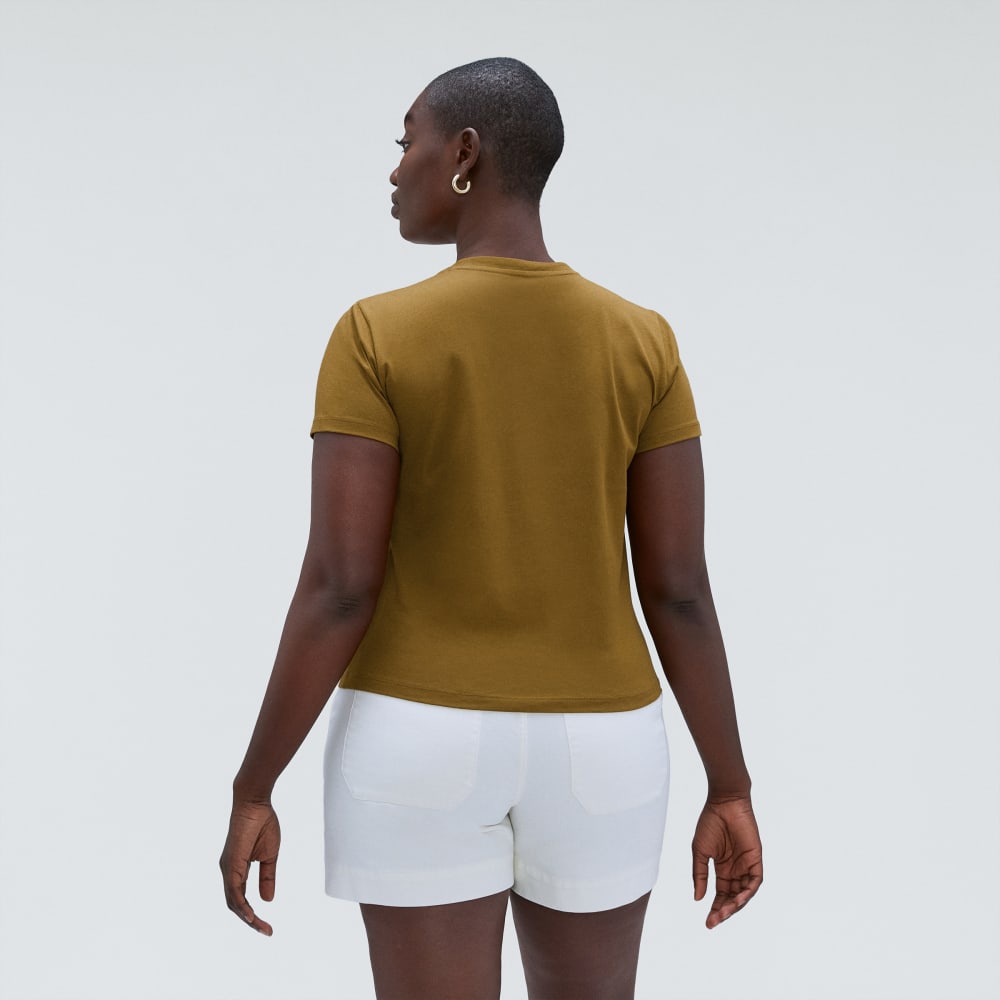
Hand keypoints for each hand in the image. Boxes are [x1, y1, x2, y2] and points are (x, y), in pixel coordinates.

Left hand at [220, 799, 280, 935]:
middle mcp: (228, 871)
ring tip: (262, 928)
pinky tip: (251, 915)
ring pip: (233, 901)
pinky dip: (241, 905)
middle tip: (267, 931)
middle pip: (235, 904)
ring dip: (247, 917)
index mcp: (236, 869)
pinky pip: (233, 891)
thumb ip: (267, 877)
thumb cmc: (262, 824)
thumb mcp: (269, 855)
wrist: (255, 803)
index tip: (268, 926)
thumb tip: (267, 900)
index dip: (252, 913)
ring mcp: (227, 868)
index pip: (241, 898)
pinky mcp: (230, 864)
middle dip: (250, 921)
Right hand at [692, 795, 762, 928]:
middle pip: (733, 897)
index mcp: (723, 868)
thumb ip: (699, 874)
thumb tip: (698, 898)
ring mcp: (747, 865)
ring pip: (744, 893)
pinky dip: (748, 892)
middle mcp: (736, 870)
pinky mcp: (756, 859)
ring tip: (724, 914)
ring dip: (735, 905)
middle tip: (714, 921)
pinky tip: (738, 900)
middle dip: (724, 911)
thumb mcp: (700, 852)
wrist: (723, 803)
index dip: (715, 908)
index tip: (707, 922)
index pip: (721, 894)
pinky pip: (755, 881)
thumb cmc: (710, 823)